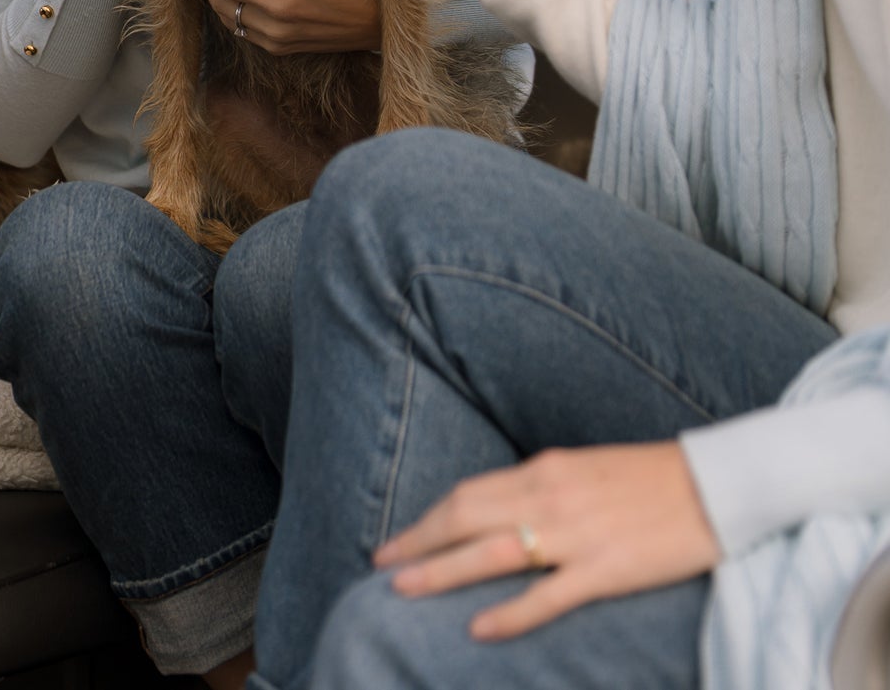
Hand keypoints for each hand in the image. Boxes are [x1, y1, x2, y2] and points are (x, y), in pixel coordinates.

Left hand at [373, 443, 718, 641]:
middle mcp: (550, 496)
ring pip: (491, 553)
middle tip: (381, 566)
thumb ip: (543, 491)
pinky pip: (546, 595)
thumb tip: (503, 513)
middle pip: (465, 517)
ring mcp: (576, 534)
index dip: (428, 519)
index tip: (397, 540)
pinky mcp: (606, 569)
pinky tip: (477, 629)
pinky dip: (509, 612)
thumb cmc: (652, 480)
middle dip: (419, 542)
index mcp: (545, 470)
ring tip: (402, 590)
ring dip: (441, 571)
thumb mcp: (586, 472)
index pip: (468, 494)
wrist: (717, 486)